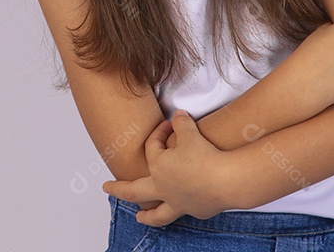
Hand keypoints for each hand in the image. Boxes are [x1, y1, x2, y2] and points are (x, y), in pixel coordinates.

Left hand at [102, 110, 233, 225]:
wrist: (227, 181)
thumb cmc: (205, 157)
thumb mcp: (190, 133)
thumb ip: (182, 123)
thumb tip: (179, 115)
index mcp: (158, 167)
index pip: (152, 147)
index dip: (159, 133)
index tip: (170, 124)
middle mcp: (163, 188)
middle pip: (134, 192)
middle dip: (118, 189)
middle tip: (107, 188)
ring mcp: (178, 202)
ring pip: (157, 214)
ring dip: (146, 216)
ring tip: (139, 218)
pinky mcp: (195, 210)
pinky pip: (183, 211)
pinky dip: (179, 209)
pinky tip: (180, 208)